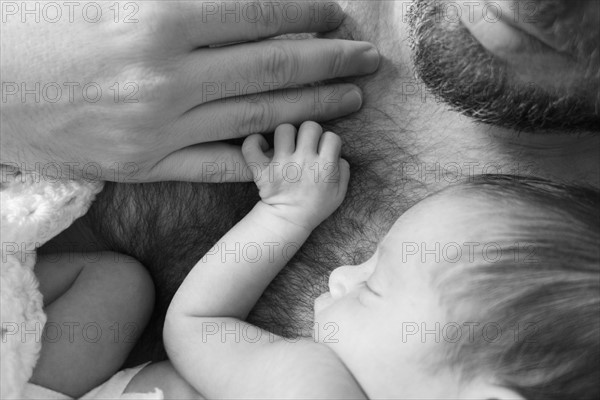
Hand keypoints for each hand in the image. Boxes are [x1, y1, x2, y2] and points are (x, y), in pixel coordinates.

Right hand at [0, 1, 378, 181]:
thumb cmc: (42, 29)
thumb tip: (251, 6)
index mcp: (157, 21)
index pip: (258, 13)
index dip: (307, 11)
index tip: (337, 13)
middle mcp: (166, 77)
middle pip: (272, 67)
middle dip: (331, 61)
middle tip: (370, 59)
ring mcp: (158, 128)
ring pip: (256, 117)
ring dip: (312, 108)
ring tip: (351, 101)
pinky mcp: (144, 165)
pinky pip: (216, 162)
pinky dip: (259, 152)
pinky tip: (294, 146)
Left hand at [242, 121, 349, 229]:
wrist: (289, 222)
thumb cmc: (315, 206)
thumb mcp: (339, 193)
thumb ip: (344, 170)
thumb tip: (338, 153)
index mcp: (325, 167)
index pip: (332, 137)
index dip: (327, 141)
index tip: (322, 150)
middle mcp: (304, 162)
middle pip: (310, 126)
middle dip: (309, 132)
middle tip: (305, 144)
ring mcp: (281, 164)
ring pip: (284, 129)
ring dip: (285, 135)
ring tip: (285, 145)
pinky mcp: (262, 170)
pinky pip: (252, 146)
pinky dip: (253, 142)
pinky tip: (261, 146)